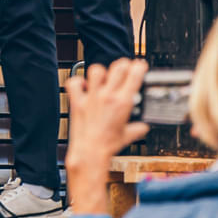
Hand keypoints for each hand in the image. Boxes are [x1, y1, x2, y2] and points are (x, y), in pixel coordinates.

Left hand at [64, 59, 149, 215]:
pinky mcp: (77, 101)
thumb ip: (137, 129)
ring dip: (101, 72)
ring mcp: (91, 97)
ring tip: (103, 78)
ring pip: (96, 70)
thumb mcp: (127, 136)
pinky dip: (77, 81)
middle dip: (123, 64)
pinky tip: (83, 86)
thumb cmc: (108, 145)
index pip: (134, 74)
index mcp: (123, 103)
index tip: (139, 65)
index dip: (138, 66)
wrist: (90, 152)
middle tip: (124, 68)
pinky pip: (74, 82)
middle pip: (117, 67)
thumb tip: (143, 127)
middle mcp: (108, 96)